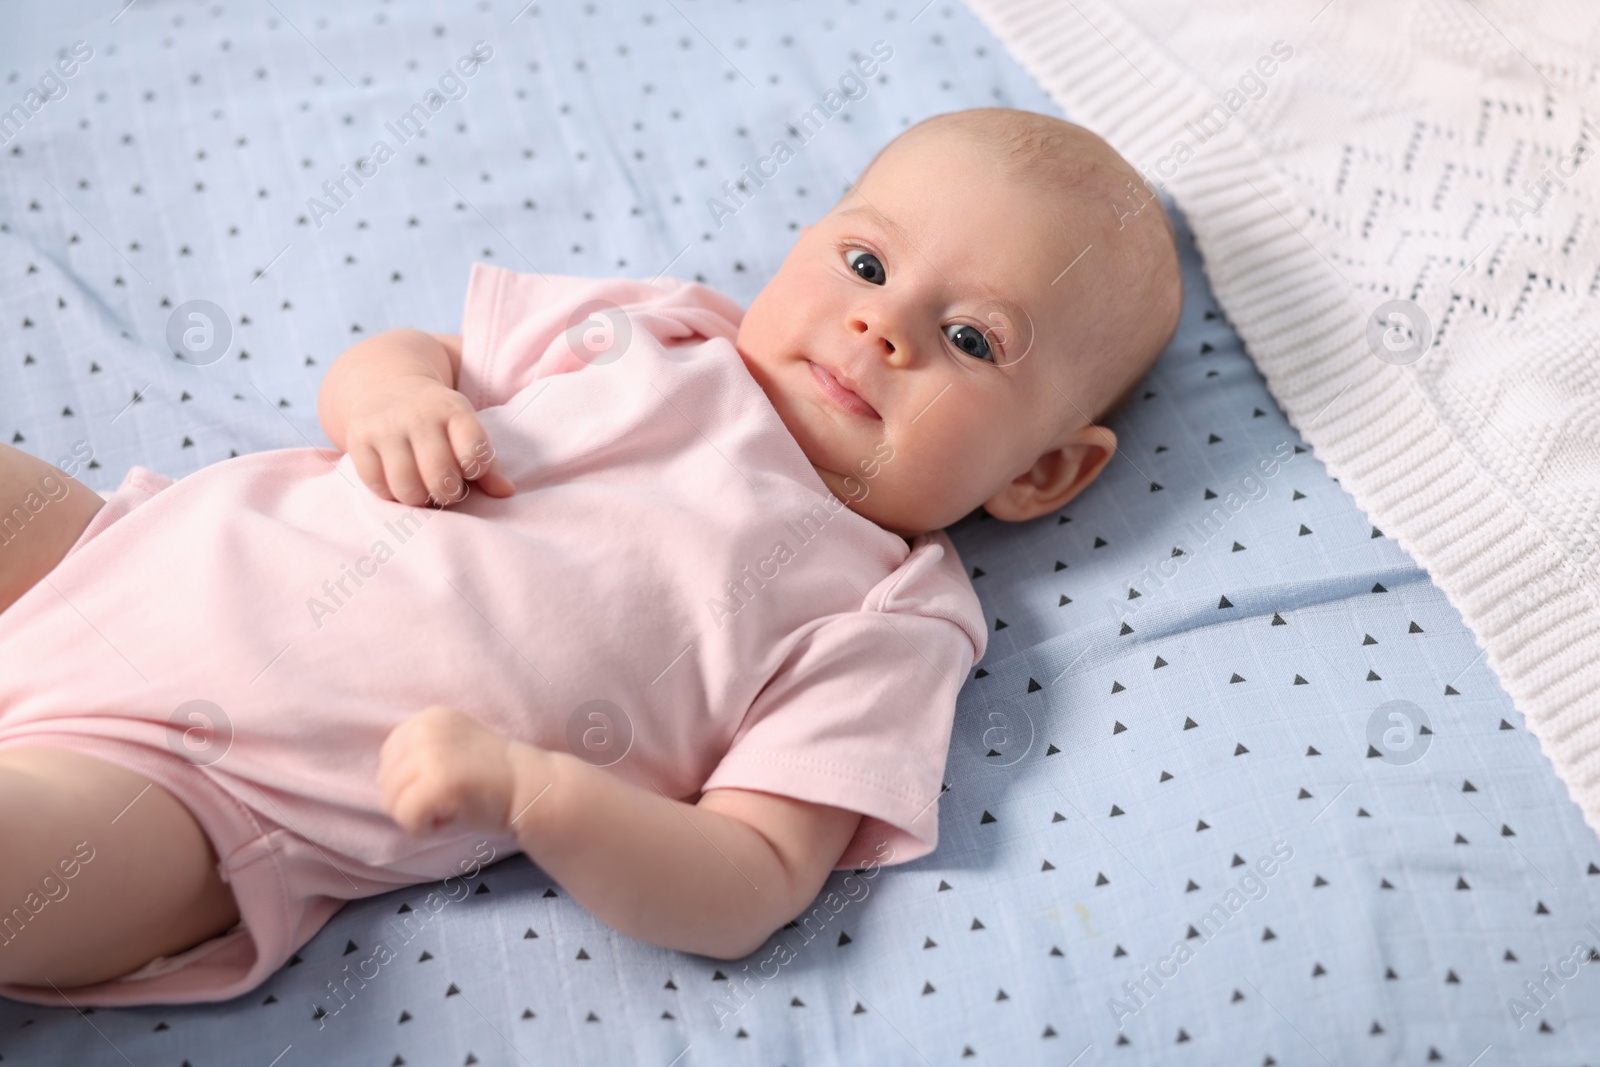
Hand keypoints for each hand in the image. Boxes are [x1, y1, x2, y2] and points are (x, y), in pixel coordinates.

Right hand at [343, 373, 515, 506]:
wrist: (386, 385)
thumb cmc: (438, 419)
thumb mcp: (465, 428)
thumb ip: (487, 463)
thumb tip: (506, 493)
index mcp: (453, 410)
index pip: (473, 451)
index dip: (475, 470)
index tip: (469, 471)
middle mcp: (418, 415)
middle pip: (439, 474)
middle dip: (447, 494)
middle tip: (445, 491)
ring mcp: (385, 426)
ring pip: (406, 486)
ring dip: (418, 499)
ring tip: (422, 491)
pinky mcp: (358, 439)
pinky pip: (375, 484)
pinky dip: (389, 494)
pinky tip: (397, 484)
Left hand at [378, 705, 519, 835]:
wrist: (533, 788)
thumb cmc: (492, 778)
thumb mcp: (453, 746)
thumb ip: (419, 751)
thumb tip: (382, 778)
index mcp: (427, 718)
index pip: (389, 758)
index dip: (412, 782)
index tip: (447, 783)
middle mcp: (426, 729)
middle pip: (385, 781)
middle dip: (411, 800)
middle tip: (450, 799)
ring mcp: (431, 754)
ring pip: (391, 802)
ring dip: (418, 816)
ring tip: (451, 807)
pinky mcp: (438, 782)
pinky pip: (406, 818)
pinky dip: (424, 829)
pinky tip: (451, 819)